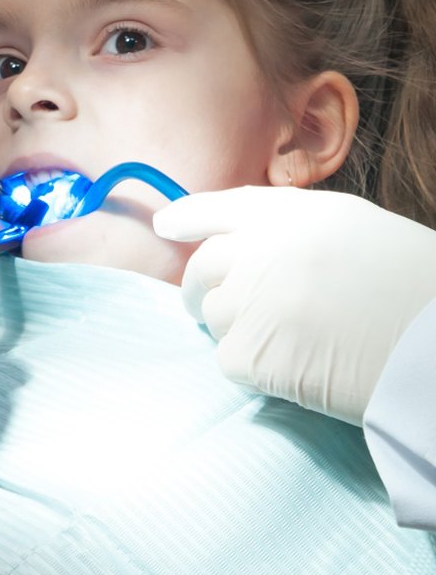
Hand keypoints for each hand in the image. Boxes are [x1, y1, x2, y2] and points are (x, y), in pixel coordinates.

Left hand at [153, 187, 435, 423]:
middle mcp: (263, 249)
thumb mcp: (355, 231)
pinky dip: (251, 367)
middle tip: (201, 302)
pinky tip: (292, 367)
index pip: (223, 207)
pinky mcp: (250, 352)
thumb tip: (242, 245)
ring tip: (288, 340)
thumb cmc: (412, 291)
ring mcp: (251, 300)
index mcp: (296, 214)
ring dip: (236, 327)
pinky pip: (228, 358)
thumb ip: (295, 230)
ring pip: (214, 313)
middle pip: (204, 264)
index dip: (190, 215)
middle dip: (198, 284)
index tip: (166, 224)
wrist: (434, 350)